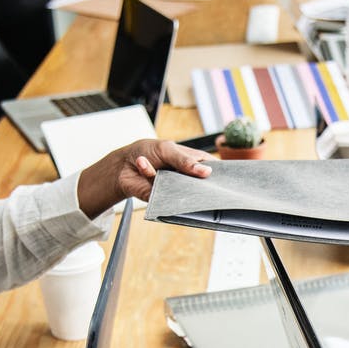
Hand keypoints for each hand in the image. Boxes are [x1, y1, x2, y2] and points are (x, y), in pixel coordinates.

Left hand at [77, 139, 213, 218]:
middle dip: (201, 183)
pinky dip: (149, 172)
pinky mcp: (163, 198)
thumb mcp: (167, 149)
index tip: (225, 178)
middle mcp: (187, 177)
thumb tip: (207, 172)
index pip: (211, 168)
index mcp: (192, 162)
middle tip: (195, 174)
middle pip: (202, 184)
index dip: (219, 173)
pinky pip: (163, 193)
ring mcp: (176, 189)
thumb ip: (185, 160)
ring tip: (162, 169)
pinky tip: (142, 162)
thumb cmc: (147, 152)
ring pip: (185, 192)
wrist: (123, 165)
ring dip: (173, 181)